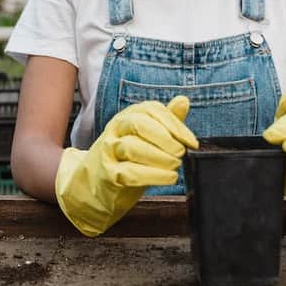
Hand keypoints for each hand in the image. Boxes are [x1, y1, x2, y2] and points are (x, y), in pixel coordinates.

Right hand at [55, 96, 196, 236]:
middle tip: (180, 153)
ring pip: (132, 148)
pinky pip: (128, 172)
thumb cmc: (127, 158)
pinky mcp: (107, 174)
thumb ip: (166, 120)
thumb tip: (184, 100)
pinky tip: (168, 177)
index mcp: (128, 116)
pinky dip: (152, 176)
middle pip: (139, 124)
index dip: (175, 125)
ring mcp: (109, 151)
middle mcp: (116, 129)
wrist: (94, 184)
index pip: (152, 110)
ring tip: (175, 166)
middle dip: (165, 138)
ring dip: (159, 157)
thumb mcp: (147, 136)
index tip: (191, 141)